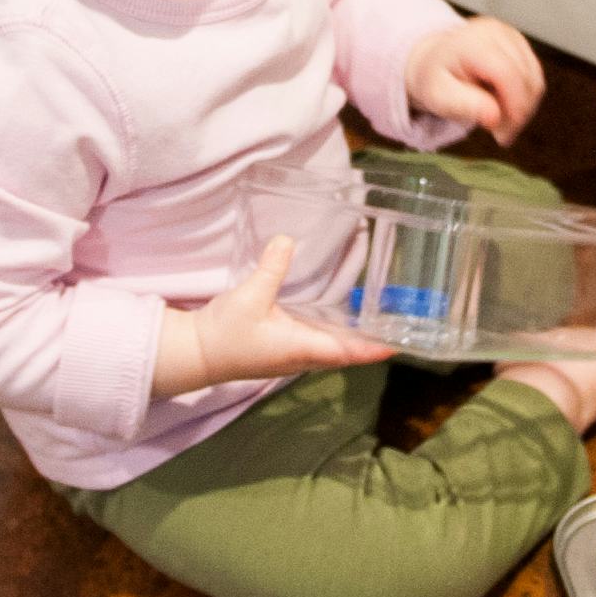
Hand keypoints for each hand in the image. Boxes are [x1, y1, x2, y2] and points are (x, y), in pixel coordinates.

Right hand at [151, 237, 391, 398]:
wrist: (196, 354)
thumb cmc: (224, 334)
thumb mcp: (249, 297)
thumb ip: (271, 269)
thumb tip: (288, 239)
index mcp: (302, 348)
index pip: (348, 352)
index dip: (374, 347)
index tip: (399, 342)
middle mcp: (303, 356)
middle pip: (346, 351)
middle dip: (371, 340)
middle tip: (396, 321)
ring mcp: (293, 356)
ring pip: (333, 349)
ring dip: (353, 337)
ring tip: (376, 317)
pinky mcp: (282, 349)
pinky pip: (318, 344)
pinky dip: (334, 333)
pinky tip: (338, 316)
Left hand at [406, 16, 544, 139]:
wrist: (435, 60)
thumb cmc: (435, 78)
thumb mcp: (436, 97)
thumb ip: (462, 106)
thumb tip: (494, 117)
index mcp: (472, 42)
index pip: (507, 74)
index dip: (513, 106)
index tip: (503, 135)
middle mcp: (495, 32)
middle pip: (525, 78)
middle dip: (518, 113)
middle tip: (500, 135)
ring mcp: (511, 35)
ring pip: (534, 79)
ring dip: (524, 108)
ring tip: (501, 123)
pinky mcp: (520, 44)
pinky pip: (534, 76)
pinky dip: (525, 98)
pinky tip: (506, 107)